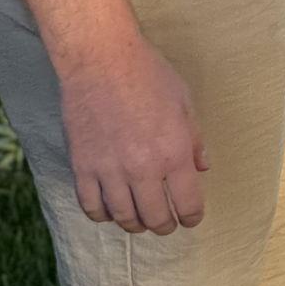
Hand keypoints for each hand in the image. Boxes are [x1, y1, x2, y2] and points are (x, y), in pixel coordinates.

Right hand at [58, 29, 209, 234]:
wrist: (101, 59)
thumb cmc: (147, 73)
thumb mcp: (183, 101)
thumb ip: (195, 139)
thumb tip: (201, 168)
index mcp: (173, 152)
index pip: (187, 203)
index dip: (191, 217)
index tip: (190, 219)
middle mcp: (143, 168)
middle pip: (155, 218)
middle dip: (164, 225)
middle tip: (166, 223)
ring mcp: (110, 171)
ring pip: (123, 218)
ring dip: (135, 224)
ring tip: (140, 220)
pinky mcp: (83, 167)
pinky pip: (92, 207)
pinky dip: (103, 215)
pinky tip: (110, 210)